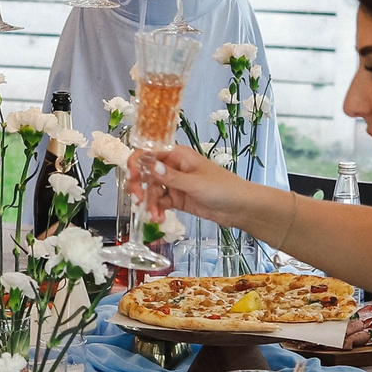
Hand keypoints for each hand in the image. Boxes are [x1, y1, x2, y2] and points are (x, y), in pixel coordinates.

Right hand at [138, 144, 265, 230]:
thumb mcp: (195, 183)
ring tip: (153, 216)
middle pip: (146, 173)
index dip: (137, 162)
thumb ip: (170, 177)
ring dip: (148, 203)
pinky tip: (158, 218)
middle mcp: (173, 167)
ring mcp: (174, 183)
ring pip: (151, 190)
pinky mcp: (177, 198)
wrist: (240, 208)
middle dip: (140, 186)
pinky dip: (156, 210)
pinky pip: (159, 202)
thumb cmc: (223, 188)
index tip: (132, 177)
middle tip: (138, 200)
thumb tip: (148, 165)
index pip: (149, 152)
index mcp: (178, 155)